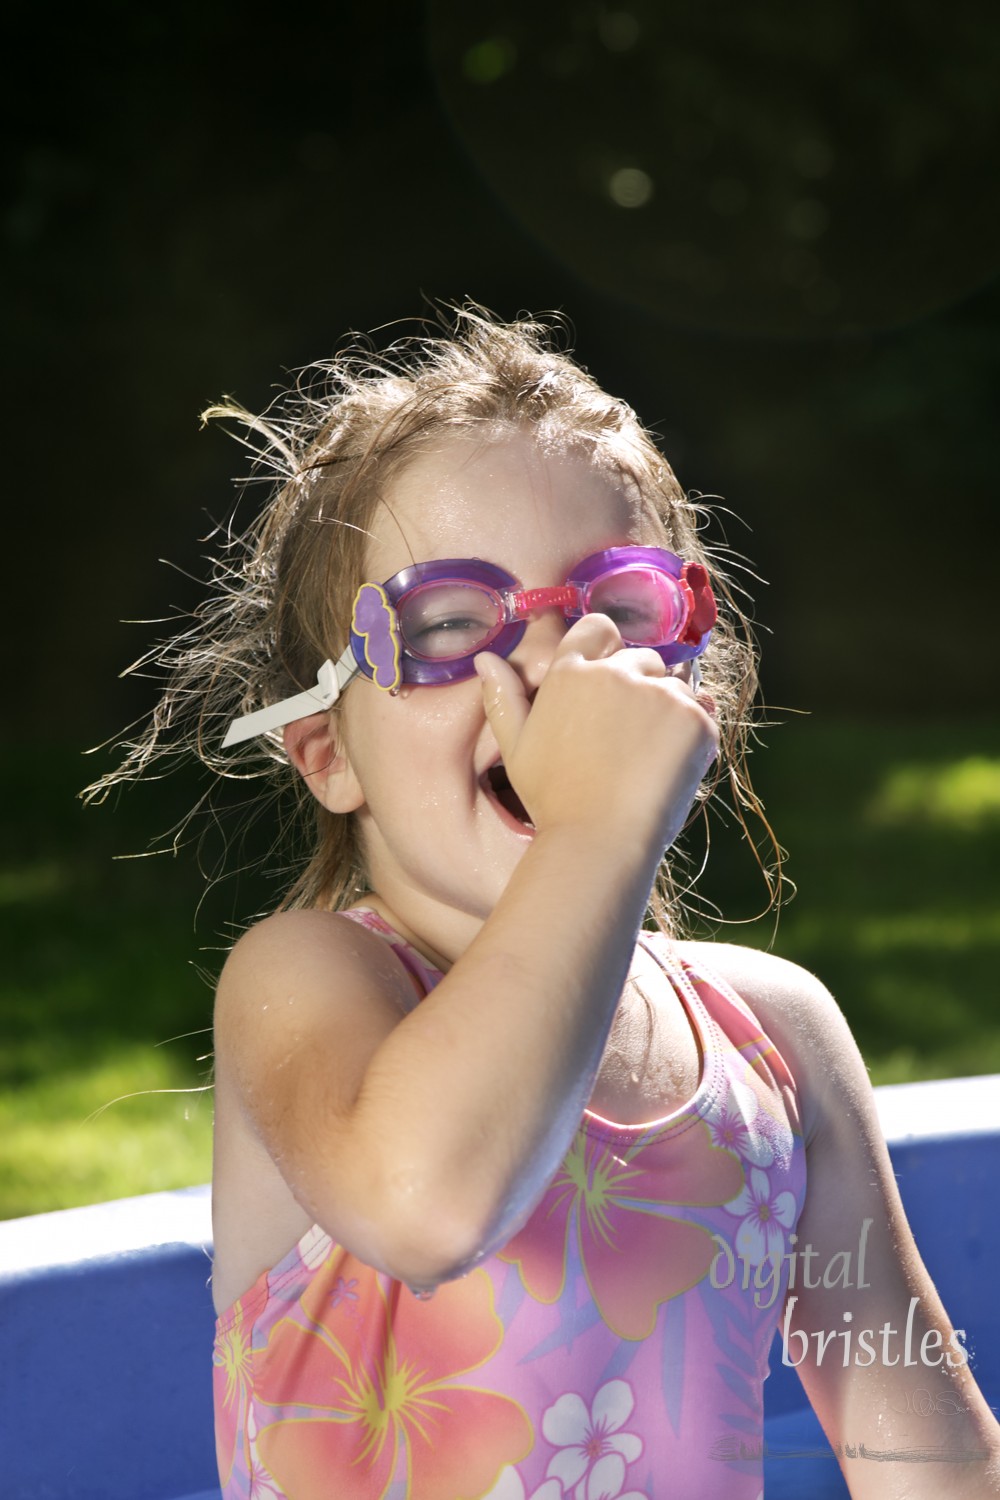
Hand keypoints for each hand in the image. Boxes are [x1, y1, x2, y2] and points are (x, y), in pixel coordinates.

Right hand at [475, 614, 718, 853]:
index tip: (607, 685)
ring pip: (673, 685)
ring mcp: (658, 692)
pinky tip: (667, 767)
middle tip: (626, 737)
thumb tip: (486, 660)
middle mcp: (615, 673)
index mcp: (570, 673)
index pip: (598, 629)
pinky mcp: (693, 717)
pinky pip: (700, 711)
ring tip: (646, 757)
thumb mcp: (516, 749)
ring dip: (666, 710)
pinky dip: (690, 735)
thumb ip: (503, 699)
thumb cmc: (552, 798)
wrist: (599, 839)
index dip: (606, 651)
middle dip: (639, 686)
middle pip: (641, 658)